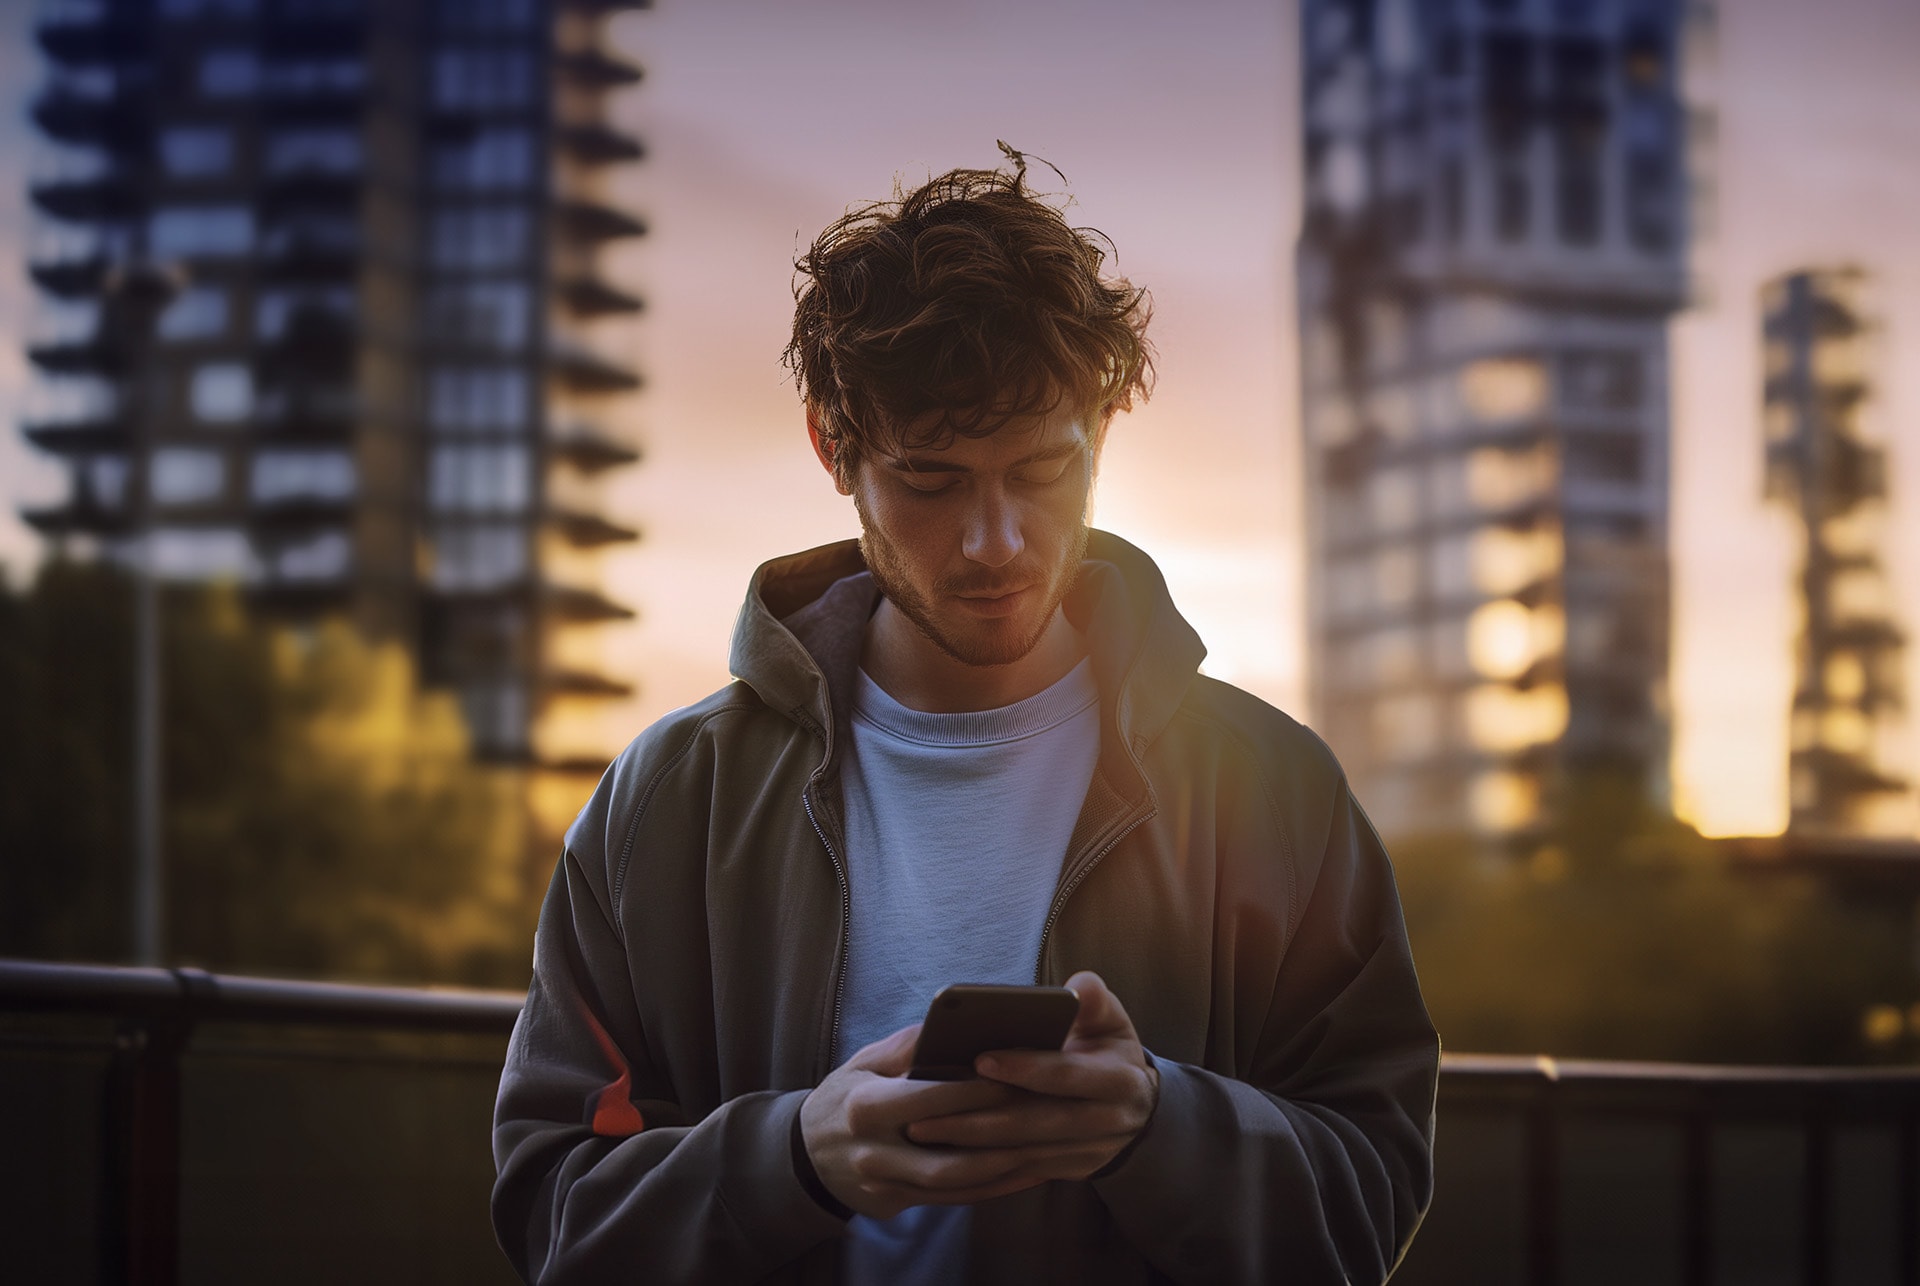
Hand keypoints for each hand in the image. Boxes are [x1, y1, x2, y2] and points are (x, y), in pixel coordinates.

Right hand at [799, 1024, 1070, 1219]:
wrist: (805, 1156)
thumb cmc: (846, 1095)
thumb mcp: (864, 1061)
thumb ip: (909, 1044)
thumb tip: (957, 1021)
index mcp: (866, 1107)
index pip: (933, 1098)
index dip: (980, 1088)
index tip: (1023, 1074)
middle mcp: (875, 1152)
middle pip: (951, 1148)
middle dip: (1003, 1131)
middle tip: (1049, 1111)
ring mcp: (885, 1185)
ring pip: (957, 1181)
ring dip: (1005, 1166)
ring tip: (1047, 1145)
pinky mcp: (896, 1204)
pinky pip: (954, 1199)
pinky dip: (992, 1186)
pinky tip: (1024, 1169)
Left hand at [904, 971, 1159, 1180]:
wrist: (1135, 1107)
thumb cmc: (1108, 1049)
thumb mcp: (1111, 1021)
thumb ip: (1095, 1001)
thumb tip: (1077, 987)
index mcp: (1119, 1081)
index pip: (1067, 1075)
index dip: (1026, 1068)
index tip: (980, 1059)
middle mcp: (1107, 1123)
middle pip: (1035, 1123)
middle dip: (978, 1119)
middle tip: (923, 1112)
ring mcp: (1088, 1153)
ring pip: (1022, 1152)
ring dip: (969, 1145)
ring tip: (921, 1130)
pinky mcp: (1069, 1171)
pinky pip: (1020, 1171)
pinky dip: (980, 1163)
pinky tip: (943, 1151)